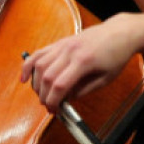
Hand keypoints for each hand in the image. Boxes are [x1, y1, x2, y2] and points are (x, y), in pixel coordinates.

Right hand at [21, 14, 137, 113]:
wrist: (120, 33)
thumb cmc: (116, 55)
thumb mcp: (105, 78)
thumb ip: (84, 90)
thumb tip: (66, 99)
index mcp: (83, 61)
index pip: (60, 85)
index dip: (53, 101)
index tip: (54, 111)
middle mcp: (70, 51)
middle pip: (47, 77)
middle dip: (44, 95)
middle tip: (50, 106)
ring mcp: (63, 44)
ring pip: (39, 65)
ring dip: (36, 83)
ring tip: (42, 95)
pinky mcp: (60, 42)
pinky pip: (39, 53)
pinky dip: (28, 65)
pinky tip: (24, 77)